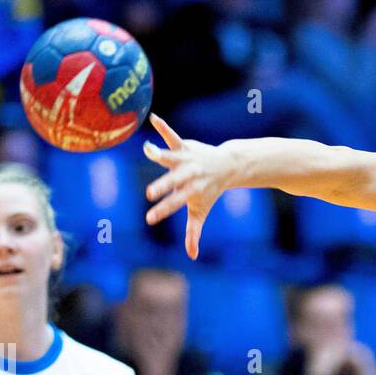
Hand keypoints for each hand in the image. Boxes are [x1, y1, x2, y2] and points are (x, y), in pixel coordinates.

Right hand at [143, 114, 230, 258]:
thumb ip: (194, 233)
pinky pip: (173, 136)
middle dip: (163, 187)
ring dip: (160, 154)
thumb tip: (192, 256)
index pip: (175, 204)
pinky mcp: (184, 146)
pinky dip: (163, 128)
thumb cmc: (209, 191)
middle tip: (149, 193)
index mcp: (191, 192)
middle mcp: (189, 176)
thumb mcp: (200, 212)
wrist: (227, 166)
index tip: (149, 219)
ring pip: (172, 157)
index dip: (163, 212)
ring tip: (148, 150)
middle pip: (174, 183)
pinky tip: (153, 118)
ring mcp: (186, 160)